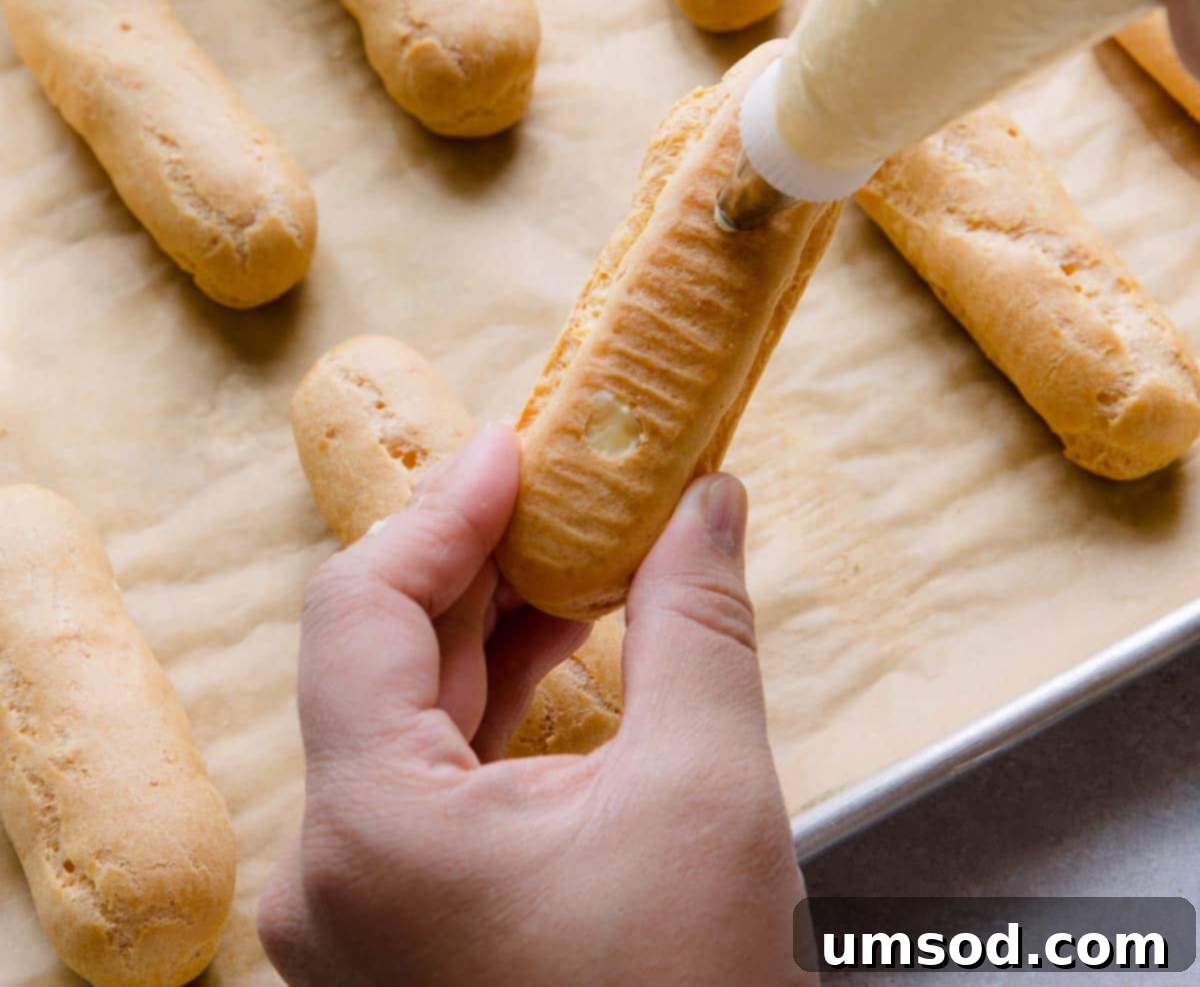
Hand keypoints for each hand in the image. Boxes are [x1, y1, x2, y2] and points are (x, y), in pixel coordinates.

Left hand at [258, 424, 808, 985]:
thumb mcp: (705, 795)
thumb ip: (696, 623)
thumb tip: (707, 499)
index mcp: (370, 829)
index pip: (362, 603)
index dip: (444, 506)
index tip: (519, 445)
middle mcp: (329, 873)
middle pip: (383, 654)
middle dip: (485, 556)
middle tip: (571, 482)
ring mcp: (357, 914)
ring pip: (407, 717)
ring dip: (497, 626)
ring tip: (590, 553)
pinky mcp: (399, 936)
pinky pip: (428, 782)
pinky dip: (496, 705)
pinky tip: (572, 648)